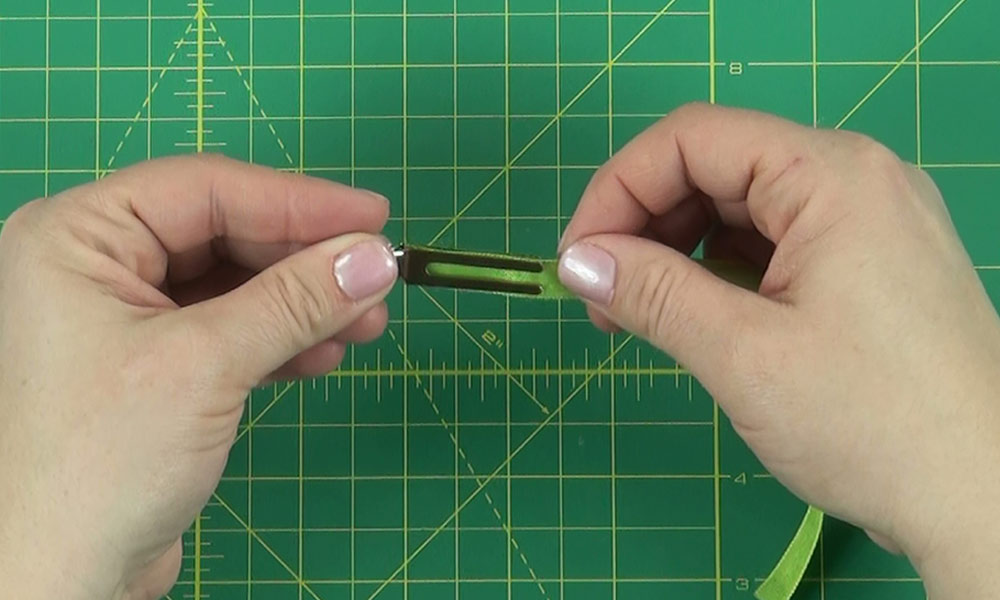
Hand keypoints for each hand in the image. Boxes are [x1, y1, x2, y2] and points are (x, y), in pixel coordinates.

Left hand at [0, 156, 398, 598]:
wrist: (57, 581)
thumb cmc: (95, 466)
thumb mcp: (206, 366)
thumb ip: (294, 302)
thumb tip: (373, 259)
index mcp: (77, 236)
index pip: (206, 190)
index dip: (298, 201)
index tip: (374, 218)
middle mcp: (95, 265)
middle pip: (225, 235)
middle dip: (306, 262)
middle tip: (377, 278)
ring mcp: (123, 317)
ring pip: (234, 285)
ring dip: (303, 304)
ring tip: (367, 324)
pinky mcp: (152, 367)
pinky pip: (229, 330)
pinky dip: (280, 340)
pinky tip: (324, 353)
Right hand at [557, 103, 999, 597]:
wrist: (987, 503)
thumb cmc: (877, 425)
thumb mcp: (745, 355)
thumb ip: (653, 294)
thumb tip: (578, 262)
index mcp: (832, 176)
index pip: (693, 140)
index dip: (618, 190)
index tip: (577, 261)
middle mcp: (855, 180)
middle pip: (716, 169)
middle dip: (645, 226)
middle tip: (604, 301)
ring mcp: (869, 222)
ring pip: (741, 210)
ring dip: (678, 254)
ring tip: (643, 318)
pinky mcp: (870, 265)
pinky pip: (774, 245)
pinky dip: (721, 274)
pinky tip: (698, 319)